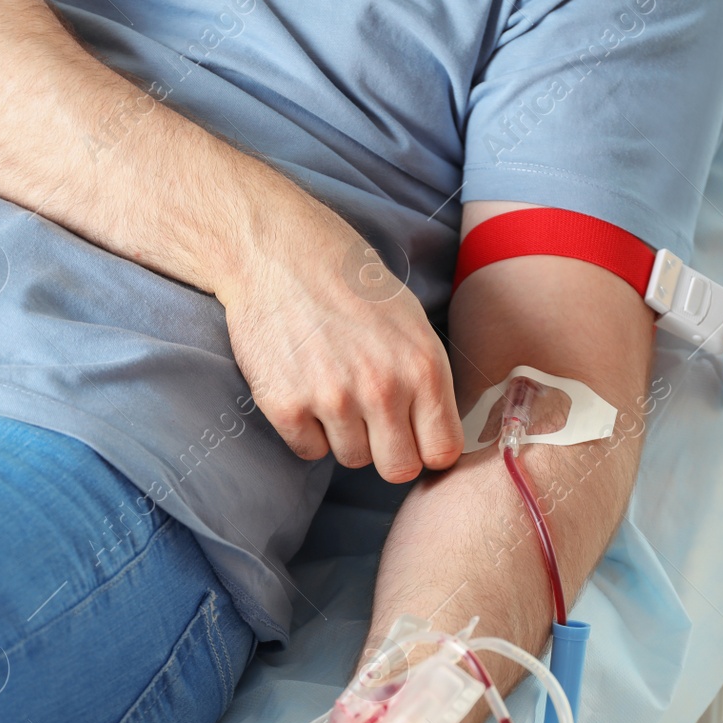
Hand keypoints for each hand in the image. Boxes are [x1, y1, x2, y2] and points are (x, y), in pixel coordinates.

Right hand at [219, 219, 463, 483]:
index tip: (412, 436)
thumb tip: (438, 436)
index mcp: (423, 368)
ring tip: (332, 390)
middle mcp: (383, 389)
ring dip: (343, 435)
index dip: (426, 448)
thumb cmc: (350, 284)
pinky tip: (303, 389)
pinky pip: (308, 450)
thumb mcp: (412, 324)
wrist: (280, 254)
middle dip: (386, 451)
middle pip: (397, 469)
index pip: (442, 452)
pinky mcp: (286, 405)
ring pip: (351, 459)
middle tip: (370, 421)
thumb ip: (428, 381)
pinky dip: (306, 429)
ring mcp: (332, 400)